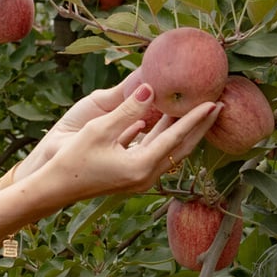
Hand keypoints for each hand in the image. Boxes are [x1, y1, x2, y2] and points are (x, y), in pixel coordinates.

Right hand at [33, 82, 220, 201]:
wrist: (56, 188)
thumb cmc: (72, 159)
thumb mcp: (99, 130)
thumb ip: (127, 110)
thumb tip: (150, 88)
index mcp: (140, 165)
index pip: (175, 137)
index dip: (195, 118)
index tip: (213, 102)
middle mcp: (146, 175)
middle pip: (182, 147)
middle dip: (201, 126)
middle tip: (219, 105)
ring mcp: (141, 178)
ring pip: (171, 151)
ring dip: (185, 131)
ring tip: (201, 112)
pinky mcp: (134, 176)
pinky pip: (158, 154)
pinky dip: (168, 137)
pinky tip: (170, 124)